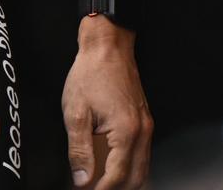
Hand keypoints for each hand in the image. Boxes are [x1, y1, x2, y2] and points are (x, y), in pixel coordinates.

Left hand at [62, 23, 153, 188]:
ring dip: (124, 183)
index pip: (117, 177)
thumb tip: (81, 179)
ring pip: (141, 169)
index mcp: (127, 132)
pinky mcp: (144, 122)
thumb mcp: (76, 112)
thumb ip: (79, 150)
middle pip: (135, 179)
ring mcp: (146, 127)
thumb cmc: (92, 72)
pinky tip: (112, 170)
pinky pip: (141, 155)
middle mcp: (142, 133)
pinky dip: (128, 168)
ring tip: (101, 185)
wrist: (108, 46)